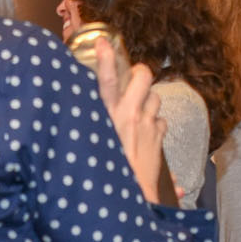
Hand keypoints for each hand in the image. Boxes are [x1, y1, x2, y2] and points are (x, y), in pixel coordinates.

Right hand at [91, 37, 172, 202]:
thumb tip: (79, 118)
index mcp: (107, 116)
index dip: (105, 59)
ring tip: (139, 111)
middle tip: (134, 79)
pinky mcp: (158, 138)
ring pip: (155, 98)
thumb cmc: (106, 176)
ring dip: (149, 101)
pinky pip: (161, 122)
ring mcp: (146, 125)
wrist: (130, 197)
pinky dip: (156, 124)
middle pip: (142, 77)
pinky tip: (148, 134)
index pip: (105, 80)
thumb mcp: (93, 149)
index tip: (103, 44)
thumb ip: (96, 133)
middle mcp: (128, 116)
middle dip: (141, 74)